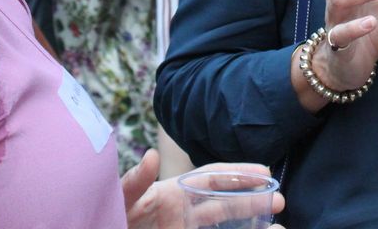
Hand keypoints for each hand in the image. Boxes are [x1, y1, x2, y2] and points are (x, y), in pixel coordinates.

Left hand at [122, 150, 284, 228]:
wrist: (97, 228)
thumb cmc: (107, 218)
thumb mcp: (121, 200)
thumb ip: (135, 182)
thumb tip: (151, 155)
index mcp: (170, 192)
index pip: (211, 178)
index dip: (237, 174)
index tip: (263, 173)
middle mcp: (181, 211)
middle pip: (224, 201)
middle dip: (252, 197)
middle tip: (281, 198)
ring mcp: (182, 227)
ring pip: (223, 221)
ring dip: (249, 219)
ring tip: (278, 221)